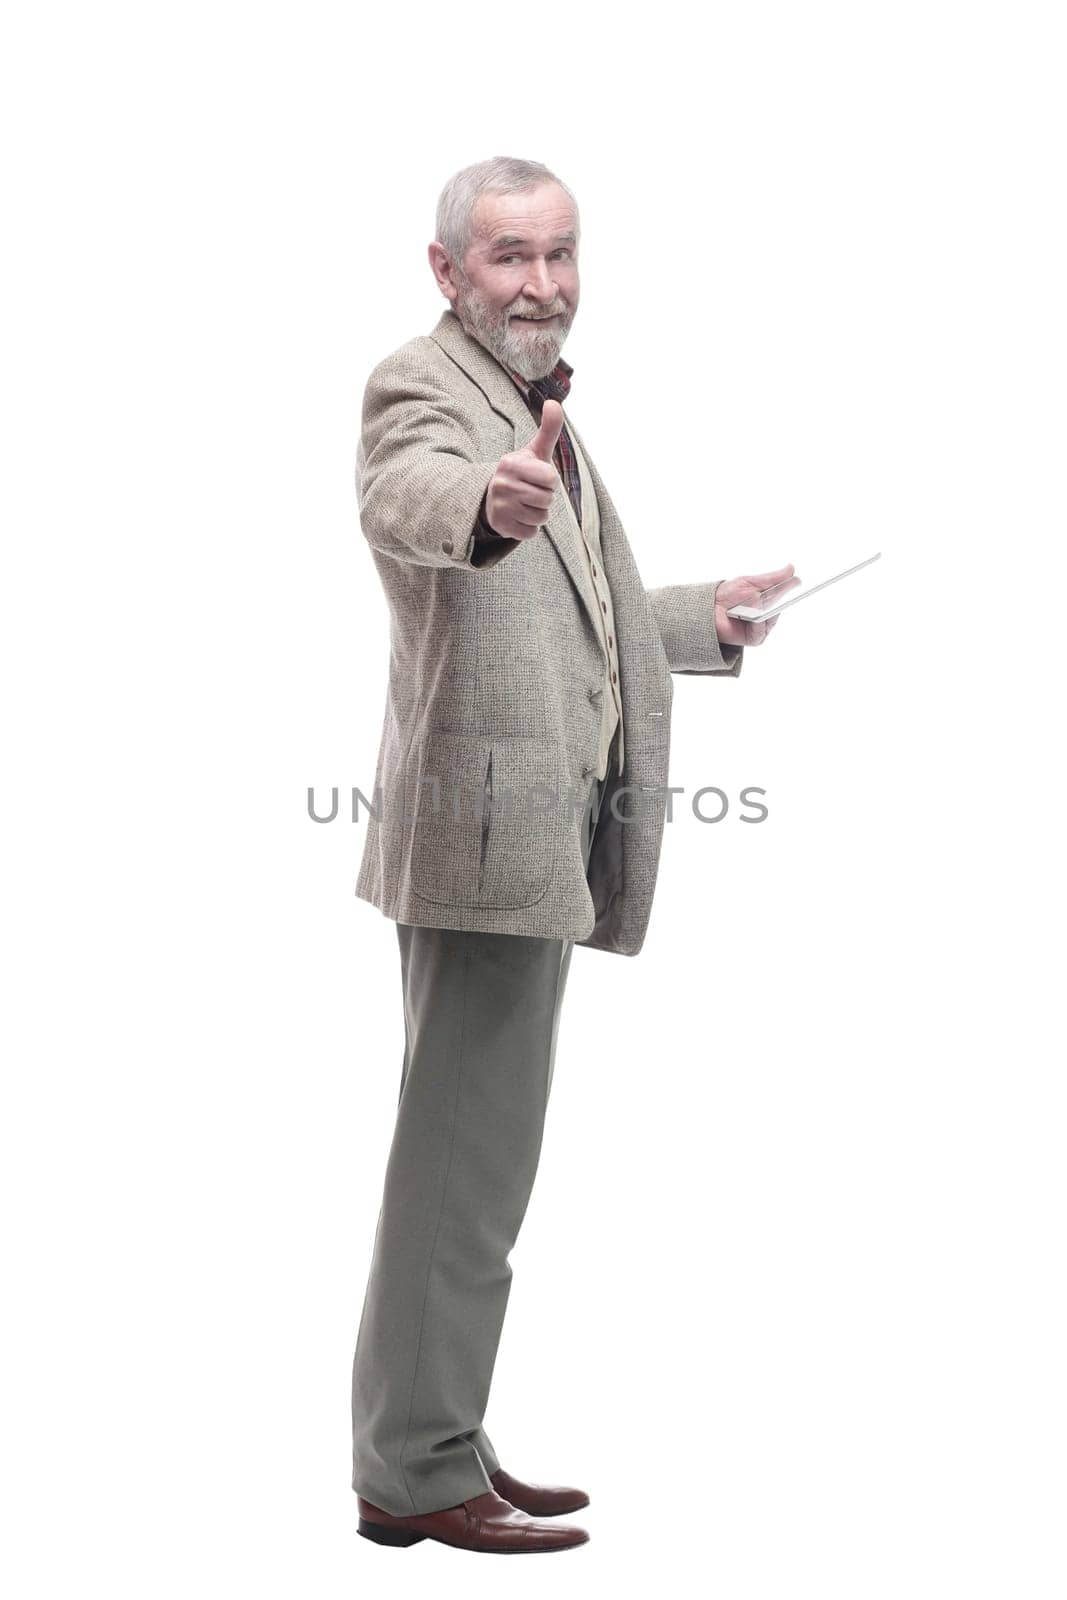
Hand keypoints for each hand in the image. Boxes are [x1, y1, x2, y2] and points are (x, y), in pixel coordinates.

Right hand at [484, 399, 563, 539]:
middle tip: (531, 492)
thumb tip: (554, 402)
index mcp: (511, 464)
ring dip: (539, 514)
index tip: (538, 477)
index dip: (550, 480)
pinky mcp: (501, 527)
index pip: (551, 478)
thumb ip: (549, 429)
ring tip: (525, 504)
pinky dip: (530, 528)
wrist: (493, 498)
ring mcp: (500, 507)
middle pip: (547, 499)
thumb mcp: (534, 451)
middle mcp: (502, 484)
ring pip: (541, 518)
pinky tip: (519, 517)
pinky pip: (531, 533)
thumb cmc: (522, 472)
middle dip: (545, 498)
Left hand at [714, 564, 799, 646]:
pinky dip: (757, 621)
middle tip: (776, 587)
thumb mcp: (751, 582)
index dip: (793, 588)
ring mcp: (762, 627)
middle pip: (780, 605)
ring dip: (763, 607)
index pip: (785, 594)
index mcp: (768, 600)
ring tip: (754, 600)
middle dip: (777, 596)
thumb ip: (772, 578)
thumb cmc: (727, 595)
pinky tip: (750, 614)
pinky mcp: (755, 638)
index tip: (801, 581)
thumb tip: (791, 569)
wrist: (709, 608)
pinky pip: (763, 630)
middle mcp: (767, 614)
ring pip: (772, 617)